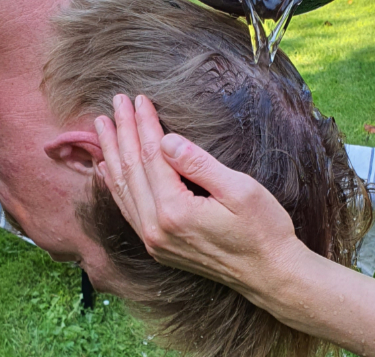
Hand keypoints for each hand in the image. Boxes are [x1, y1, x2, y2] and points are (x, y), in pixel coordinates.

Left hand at [94, 94, 306, 297]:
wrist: (271, 276)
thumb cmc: (263, 230)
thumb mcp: (239, 190)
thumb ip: (199, 164)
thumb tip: (166, 140)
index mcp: (175, 211)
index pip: (151, 156)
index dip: (144, 124)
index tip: (139, 99)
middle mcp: (156, 229)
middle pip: (132, 169)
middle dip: (122, 132)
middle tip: (115, 102)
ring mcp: (154, 241)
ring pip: (124, 189)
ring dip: (112, 154)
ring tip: (102, 126)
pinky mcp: (158, 246)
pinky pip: (128, 209)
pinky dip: (115, 185)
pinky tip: (106, 168)